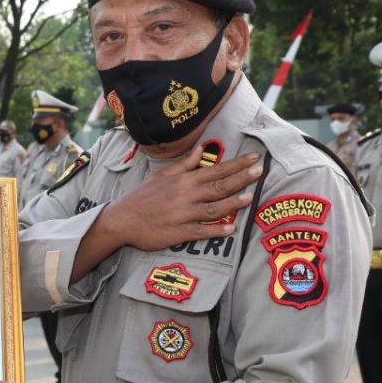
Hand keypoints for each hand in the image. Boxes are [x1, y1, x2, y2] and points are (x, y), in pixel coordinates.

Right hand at [98, 147, 260, 251]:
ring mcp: (182, 214)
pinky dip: (216, 231)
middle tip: (260, 171)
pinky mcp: (178, 232)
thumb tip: (202, 150)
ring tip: (250, 198)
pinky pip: (201, 231)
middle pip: (218, 186)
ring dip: (233, 203)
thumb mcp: (161, 176)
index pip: (214, 170)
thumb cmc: (142, 198)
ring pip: (213, 208)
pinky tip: (230, 229)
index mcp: (182, 181)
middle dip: (241, 178)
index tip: (253, 159)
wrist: (121, 220)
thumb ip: (184, 164)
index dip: (235, 164)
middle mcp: (185, 195)